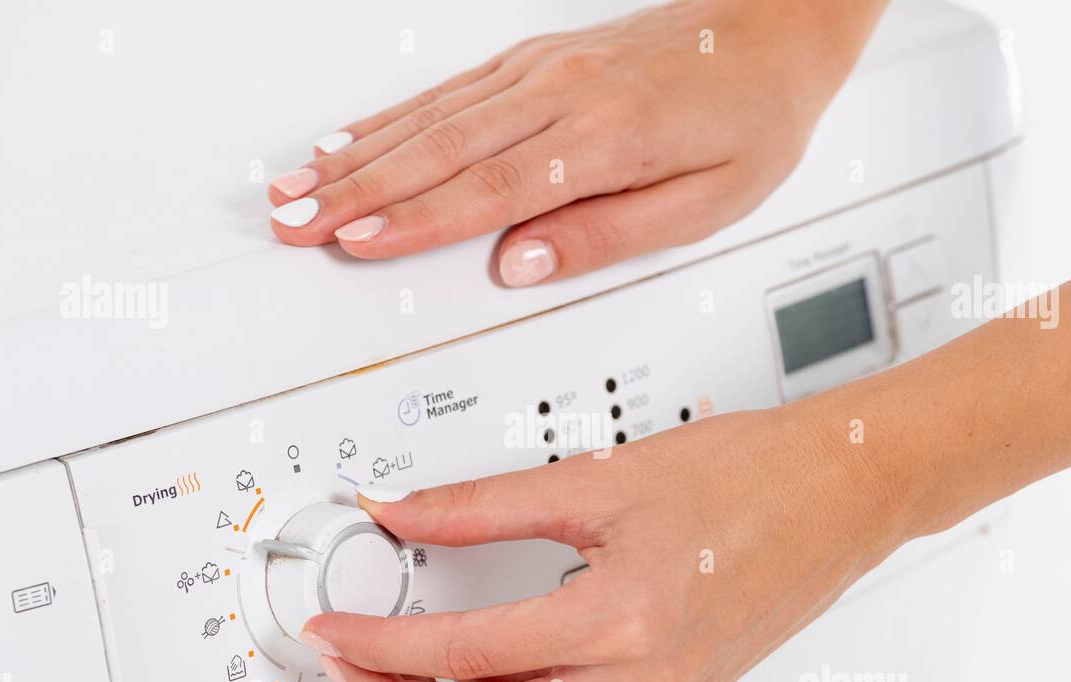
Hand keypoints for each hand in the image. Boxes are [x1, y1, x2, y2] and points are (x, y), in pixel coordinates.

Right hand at [268, 0, 885, 284]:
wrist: (777, 26)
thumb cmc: (752, 115)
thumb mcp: (707, 202)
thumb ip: (609, 235)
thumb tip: (524, 265)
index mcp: (607, 134)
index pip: (489, 187)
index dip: (415, 220)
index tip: (356, 242)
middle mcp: (563, 90)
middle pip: (438, 148)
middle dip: (354, 190)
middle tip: (293, 223)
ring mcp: (544, 67)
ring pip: (430, 114)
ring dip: (356, 153)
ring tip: (296, 184)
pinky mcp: (539, 57)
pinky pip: (448, 88)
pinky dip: (392, 116)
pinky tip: (354, 136)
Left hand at [299, 399, 911, 681]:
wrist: (847, 488)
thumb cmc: (756, 474)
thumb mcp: (602, 476)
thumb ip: (486, 503)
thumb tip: (407, 512)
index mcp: (626, 620)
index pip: (468, 652)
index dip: (384, 642)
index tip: (336, 628)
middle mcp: (647, 679)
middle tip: (349, 669)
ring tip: (400, 675)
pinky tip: (484, 677)